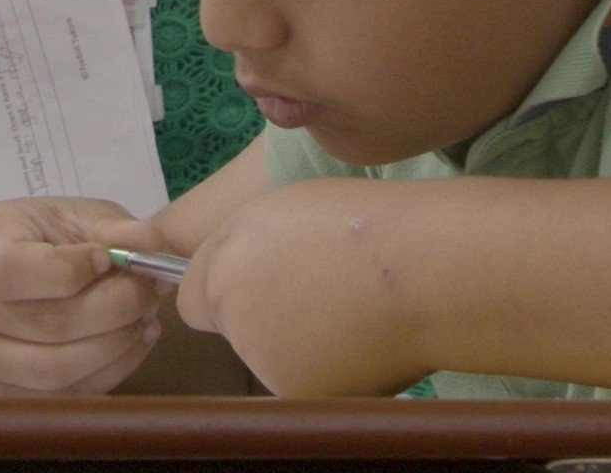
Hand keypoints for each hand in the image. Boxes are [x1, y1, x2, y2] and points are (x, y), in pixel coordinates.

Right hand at [0, 197, 164, 395]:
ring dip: (116, 345)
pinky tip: (134, 341)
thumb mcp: (77, 216)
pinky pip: (67, 395)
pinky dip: (113, 371)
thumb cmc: (48, 236)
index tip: (106, 258)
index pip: (10, 270)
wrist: (23, 266)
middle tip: (148, 290)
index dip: (67, 269)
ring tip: (145, 317)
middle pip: (46, 325)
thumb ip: (114, 227)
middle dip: (113, 309)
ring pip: (57, 369)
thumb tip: (151, 241)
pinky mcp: (10, 392)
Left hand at [177, 181, 426, 396]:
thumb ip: (234, 249)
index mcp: (222, 270)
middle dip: (257, 313)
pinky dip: (322, 368)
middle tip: (312, 289)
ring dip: (292, 341)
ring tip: (342, 310)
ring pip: (267, 356)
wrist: (420, 271)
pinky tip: (355, 339)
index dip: (220, 289)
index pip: (190, 299)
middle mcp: (235, 324)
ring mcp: (270, 367)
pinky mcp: (305, 398)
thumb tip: (221, 281)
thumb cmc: (354, 225)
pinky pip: (301, 382)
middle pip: (231, 327)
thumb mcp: (273, 212)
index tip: (251, 281)